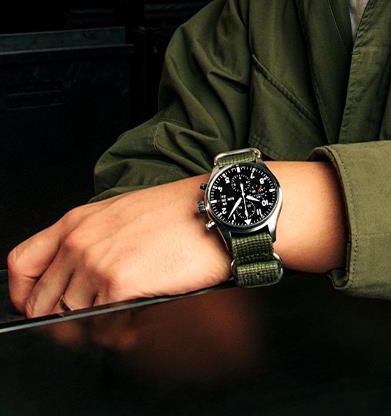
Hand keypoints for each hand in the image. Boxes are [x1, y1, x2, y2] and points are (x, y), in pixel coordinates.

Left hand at [7, 175, 229, 317]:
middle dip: (65, 321)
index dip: (26, 294)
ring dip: (98, 327)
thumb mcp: (123, 214)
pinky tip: (139, 319)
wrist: (217, 211)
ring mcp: (95, 262)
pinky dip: (119, 332)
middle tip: (96, 321)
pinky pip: (102, 328)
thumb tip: (74, 284)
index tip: (42, 306)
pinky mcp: (118, 284)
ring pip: (73, 321)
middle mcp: (78, 240)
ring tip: (125, 318)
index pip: (21, 264)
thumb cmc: (181, 212)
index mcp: (77, 221)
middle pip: (41, 303)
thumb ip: (90, 242)